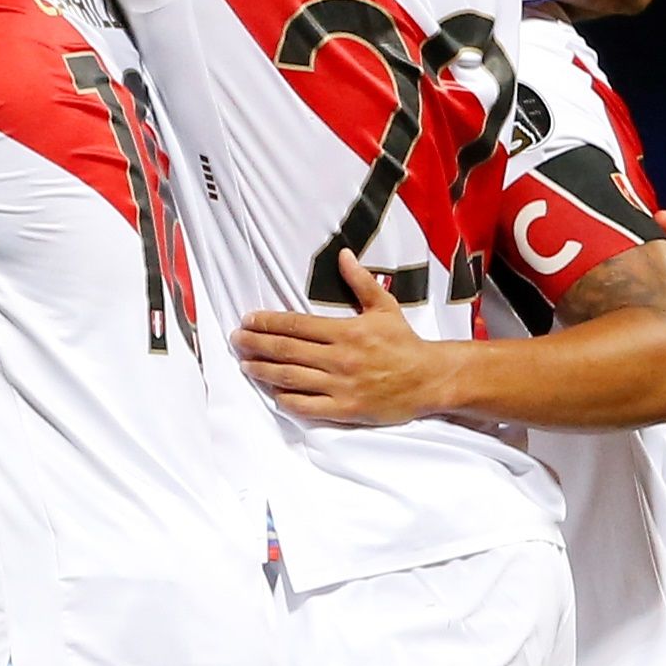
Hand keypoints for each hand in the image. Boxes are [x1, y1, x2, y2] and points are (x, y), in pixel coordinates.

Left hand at [229, 254, 463, 426]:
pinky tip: (272, 393)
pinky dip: (285, 400)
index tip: (248, 320)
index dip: (267, 322)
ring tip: (244, 365)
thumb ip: (360, 282)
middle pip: (286, 350)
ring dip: (263, 371)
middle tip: (236, 341)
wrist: (430, 379)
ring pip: (290, 378)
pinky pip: (306, 406)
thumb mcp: (384, 307)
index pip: (296, 325)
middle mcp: (339, 358)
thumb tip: (344, 255)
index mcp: (346, 331)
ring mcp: (340, 385)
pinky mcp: (344, 409)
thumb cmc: (404, 342)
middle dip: (256, 344)